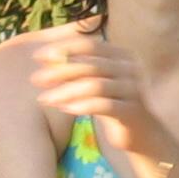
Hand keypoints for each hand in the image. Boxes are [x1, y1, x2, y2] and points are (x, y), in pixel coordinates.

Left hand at [32, 33, 159, 153]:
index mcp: (123, 55)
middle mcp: (131, 68)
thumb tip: (45, 57)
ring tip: (44, 98)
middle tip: (35, 79)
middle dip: (59, 71)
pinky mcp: (132, 111)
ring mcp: (134, 89)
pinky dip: (81, 106)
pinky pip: (104, 105)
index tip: (37, 56)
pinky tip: (64, 109)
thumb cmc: (114, 103)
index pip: (90, 44)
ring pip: (95, 85)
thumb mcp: (98, 81)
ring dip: (66, 91)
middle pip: (90, 64)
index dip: (63, 48)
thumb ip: (80, 68)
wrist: (143, 133)